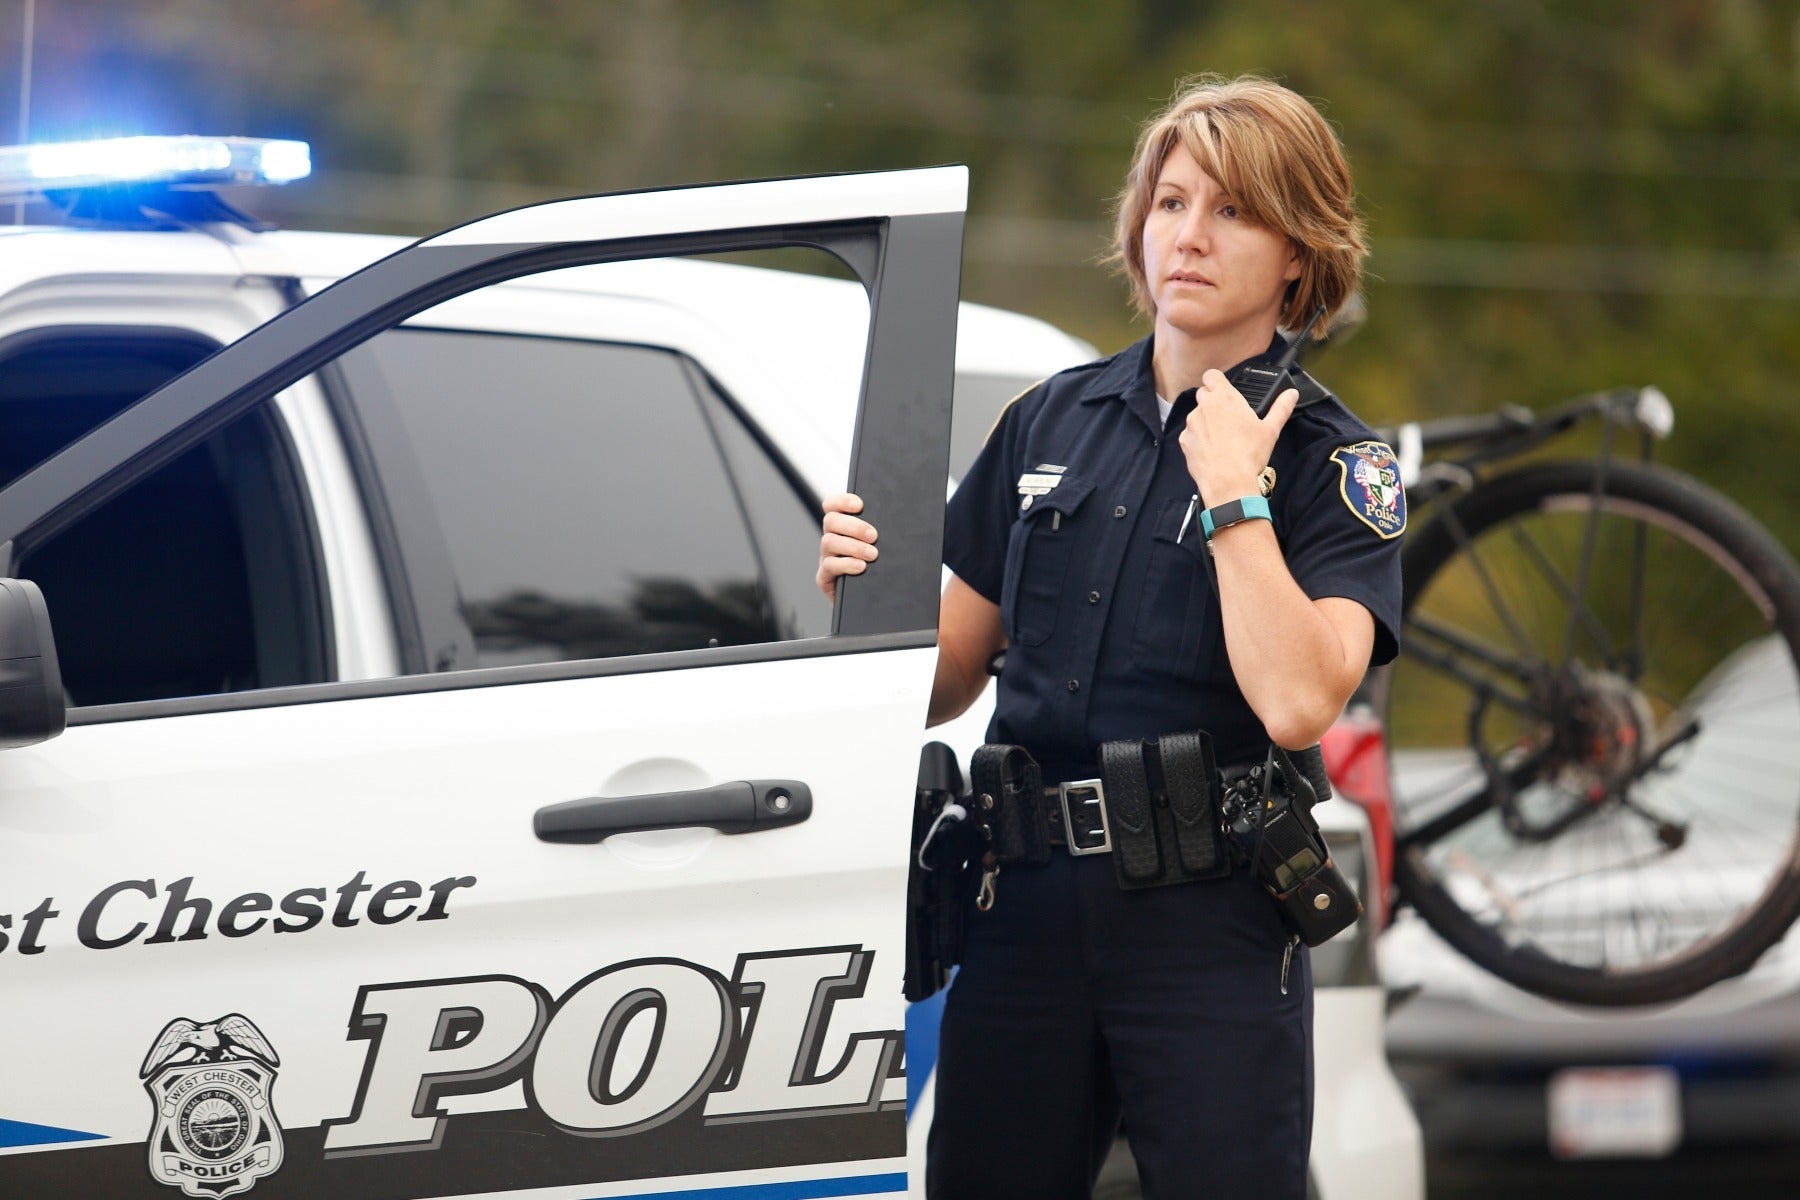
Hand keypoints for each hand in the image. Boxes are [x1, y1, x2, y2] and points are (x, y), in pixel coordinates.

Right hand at [817, 492, 877, 602]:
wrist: (877, 604)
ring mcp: (827, 559)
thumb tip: (904, 520)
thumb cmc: (884, 572)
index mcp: (844, 528)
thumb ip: (887, 535)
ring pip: (828, 542)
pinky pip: (829, 566)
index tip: (860, 504)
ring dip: (852, 546)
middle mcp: (832, 541)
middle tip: (873, 535)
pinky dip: (845, 564)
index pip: (833, 506)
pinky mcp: (825, 579)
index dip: (842, 501)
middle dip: (853, 526)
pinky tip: (861, 567)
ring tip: (872, 554)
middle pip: (831, 521)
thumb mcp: (886, 549)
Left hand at [1177, 369, 1297, 507]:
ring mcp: (1192, 424)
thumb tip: (1291, 394)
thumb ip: (1281, 408)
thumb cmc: (1249, 455)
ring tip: (1222, 437)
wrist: (1227, 483)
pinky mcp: (1184, 441)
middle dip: (1213, 401)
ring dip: (1206, 420)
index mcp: (1225, 398)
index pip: (1212, 375)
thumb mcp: (1271, 430)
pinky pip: (1190, 434)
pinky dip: (1198, 438)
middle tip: (1228, 416)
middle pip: (1203, 394)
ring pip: (1196, 415)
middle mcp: (1204, 407)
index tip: (1224, 389)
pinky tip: (1212, 450)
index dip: (1217, 381)